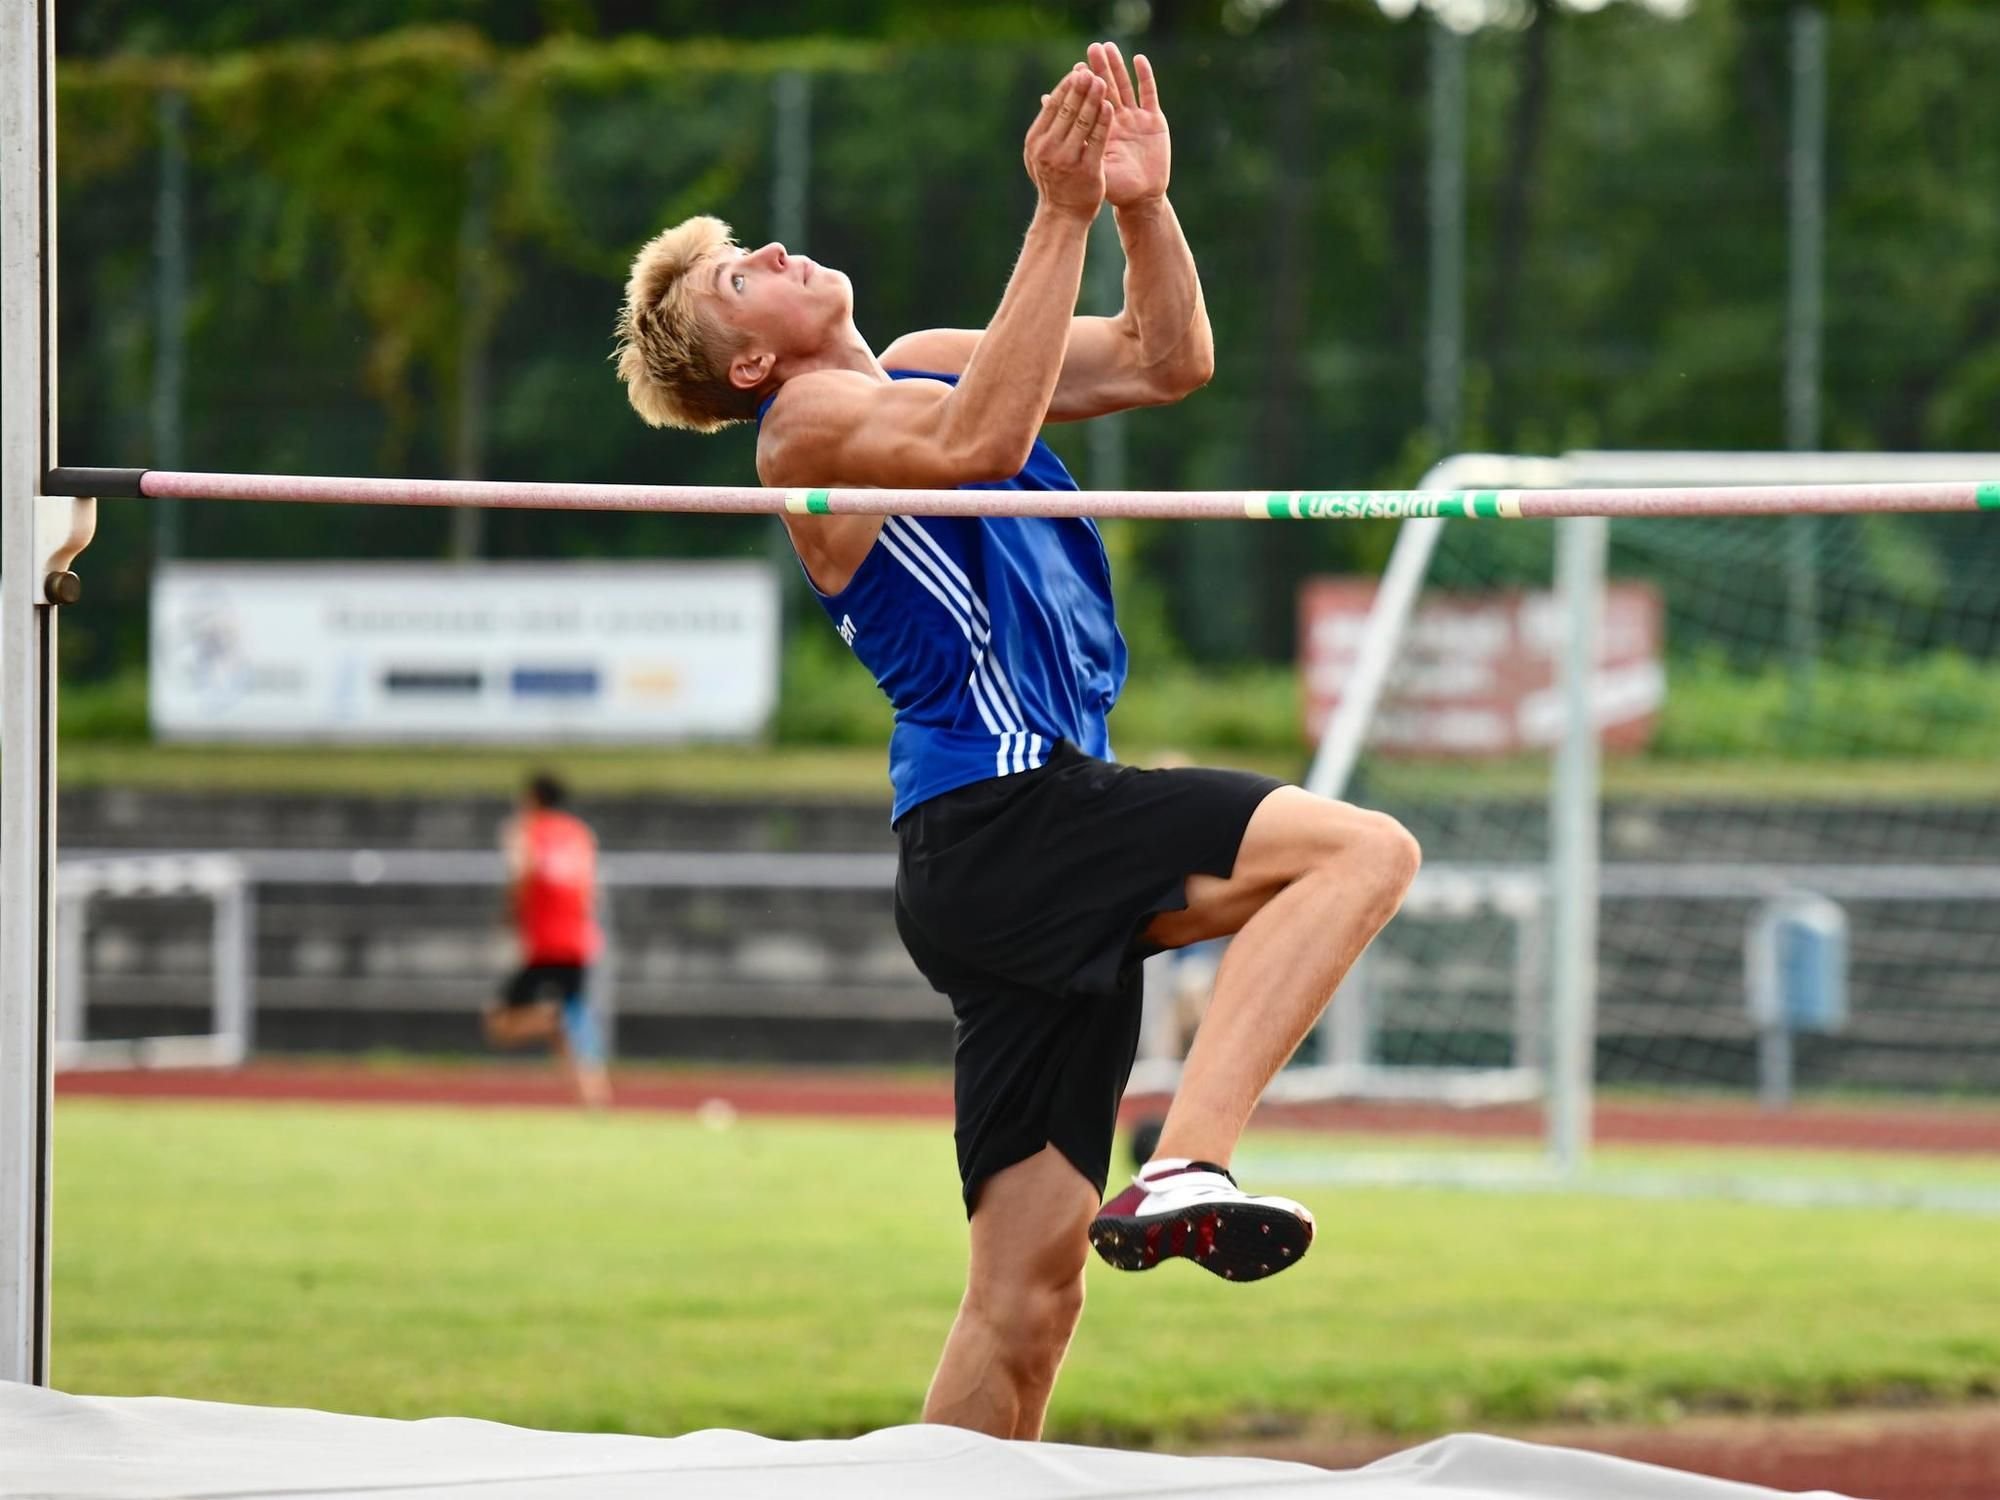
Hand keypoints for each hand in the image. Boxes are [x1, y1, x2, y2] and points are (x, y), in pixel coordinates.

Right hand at [1022, 68, 1108, 220]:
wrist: (1063, 215)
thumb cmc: (1054, 181)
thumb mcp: (1041, 154)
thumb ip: (1047, 127)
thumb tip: (1049, 96)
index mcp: (1036, 141)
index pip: (1053, 106)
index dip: (1066, 86)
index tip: (1079, 70)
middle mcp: (1048, 149)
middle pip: (1067, 110)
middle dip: (1080, 87)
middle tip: (1092, 70)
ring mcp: (1067, 160)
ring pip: (1082, 122)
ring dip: (1093, 99)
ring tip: (1103, 80)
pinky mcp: (1087, 170)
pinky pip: (1097, 140)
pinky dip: (1103, 122)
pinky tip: (1110, 107)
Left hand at [1088, 42, 1169, 209]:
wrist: (1139, 199)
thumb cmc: (1112, 188)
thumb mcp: (1091, 167)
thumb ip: (1076, 146)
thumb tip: (1051, 128)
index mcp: (1099, 130)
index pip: (1088, 103)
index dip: (1083, 87)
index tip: (1076, 70)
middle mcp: (1116, 120)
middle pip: (1106, 89)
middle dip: (1099, 70)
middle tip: (1092, 50)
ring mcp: (1136, 118)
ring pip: (1125, 86)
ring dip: (1117, 67)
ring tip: (1109, 48)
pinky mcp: (1154, 120)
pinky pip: (1149, 94)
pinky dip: (1145, 77)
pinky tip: (1139, 60)